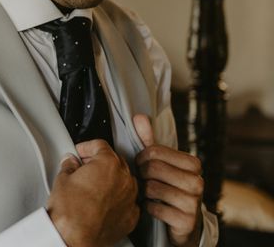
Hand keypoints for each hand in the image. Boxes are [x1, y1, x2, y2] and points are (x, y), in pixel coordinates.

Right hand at [47, 140, 138, 246]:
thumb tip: (70, 163)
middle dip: (99, 162)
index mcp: (108, 163)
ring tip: (94, 186)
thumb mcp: (63, 178)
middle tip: (84, 167)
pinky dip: (117, 199)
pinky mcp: (131, 217)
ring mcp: (130, 198)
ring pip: (124, 180)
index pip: (100, 145)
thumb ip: (69, 165)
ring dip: (111, 180)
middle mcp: (124, 178)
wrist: (74, 236)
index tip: (80, 152)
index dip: (86, 147)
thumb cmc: (70, 210)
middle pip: (114, 160)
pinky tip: (103, 203)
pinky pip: (127, 201)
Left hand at [133, 114, 203, 246]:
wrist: (182, 223)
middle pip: (152, 168)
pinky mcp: (186, 221)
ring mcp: (194, 202)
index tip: (141, 164)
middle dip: (141, 175)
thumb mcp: (160, 163)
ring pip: (152, 187)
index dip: (141, 158)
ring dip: (144, 192)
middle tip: (143, 180)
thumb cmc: (168, 187)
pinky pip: (154, 208)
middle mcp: (198, 182)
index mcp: (193, 163)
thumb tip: (139, 116)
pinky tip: (153, 207)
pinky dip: (148, 208)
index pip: (154, 151)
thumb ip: (149, 140)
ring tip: (148, 193)